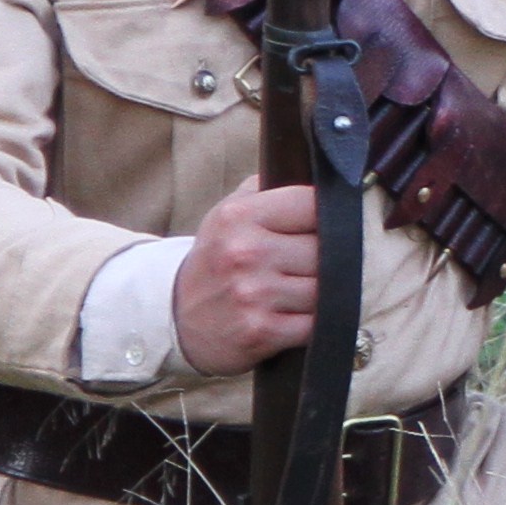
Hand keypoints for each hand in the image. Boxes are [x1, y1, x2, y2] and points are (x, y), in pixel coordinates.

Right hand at [174, 177, 329, 376]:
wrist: (176, 318)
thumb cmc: (216, 259)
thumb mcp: (228, 214)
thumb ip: (267, 189)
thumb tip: (315, 172)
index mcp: (239, 217)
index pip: (313, 204)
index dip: (329, 216)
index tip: (327, 226)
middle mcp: (245, 253)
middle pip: (325, 249)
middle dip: (328, 258)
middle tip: (312, 265)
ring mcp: (253, 294)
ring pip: (324, 288)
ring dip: (322, 294)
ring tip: (301, 290)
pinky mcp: (260, 332)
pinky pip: (313, 323)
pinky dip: (311, 322)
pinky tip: (295, 316)